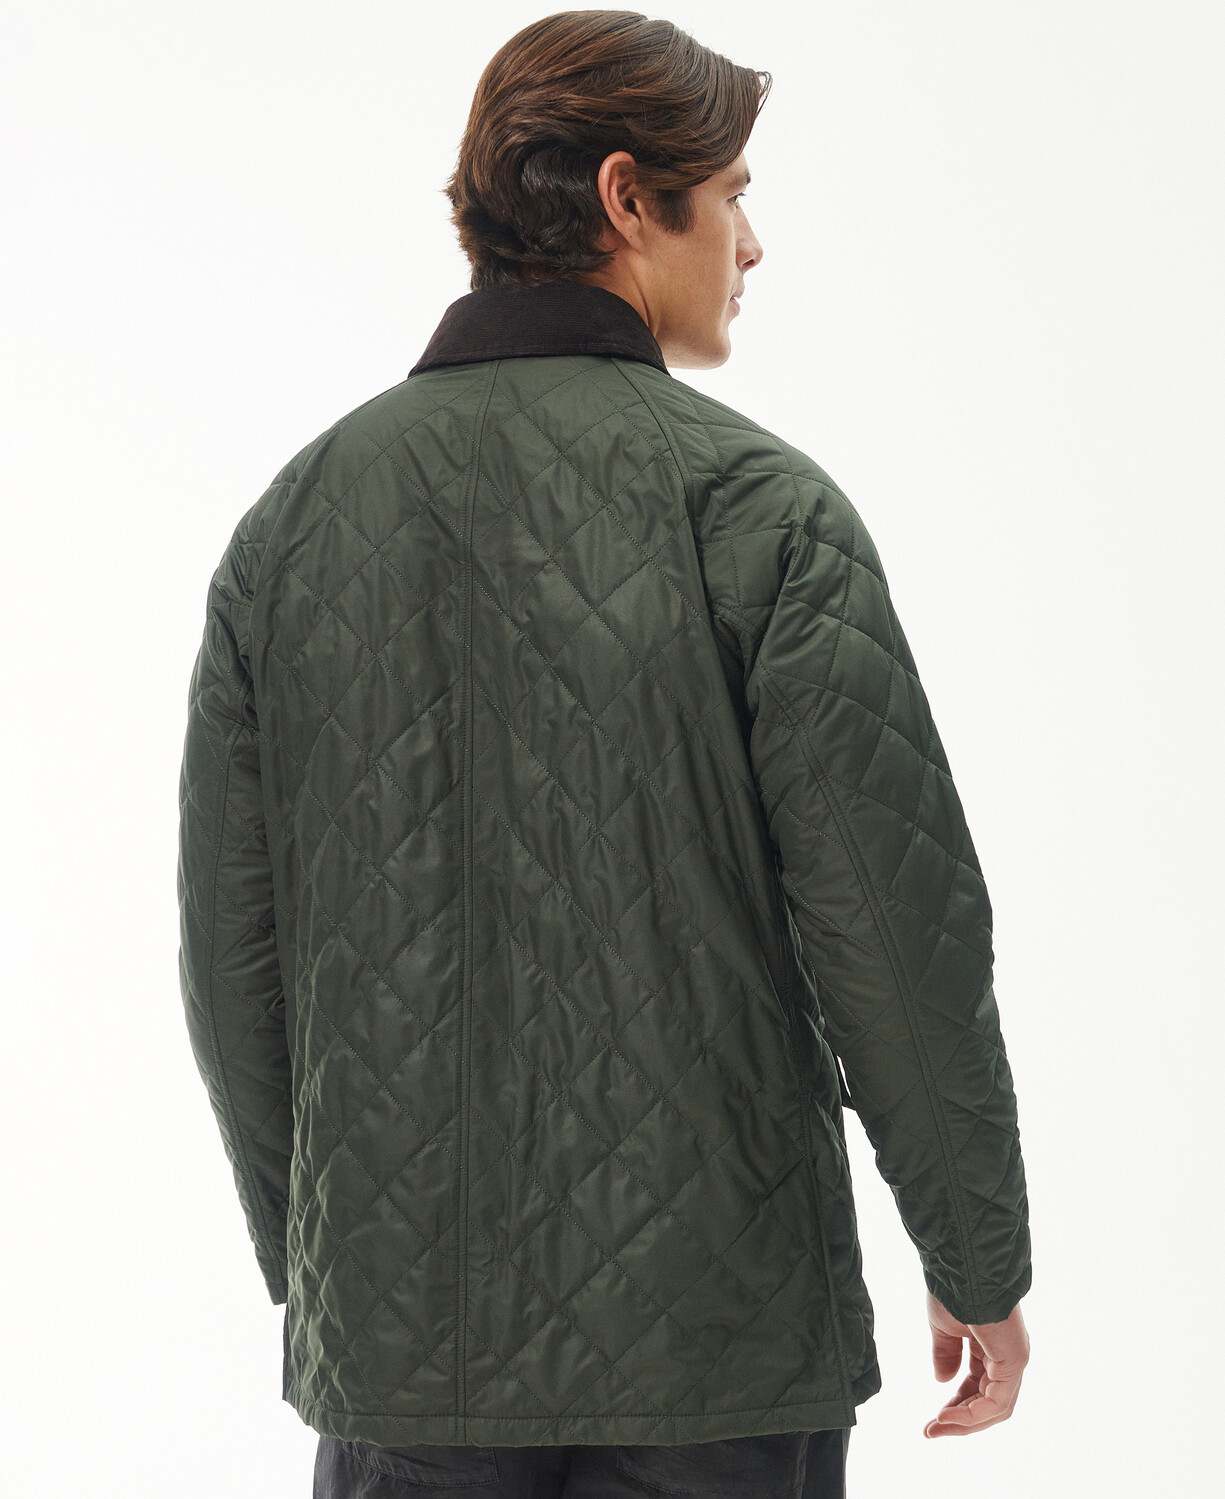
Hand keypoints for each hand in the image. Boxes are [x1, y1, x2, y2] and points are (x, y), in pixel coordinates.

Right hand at [923, 1290, 1028, 1437]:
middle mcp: (1006, 1356)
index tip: (932, 1419)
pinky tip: (947, 1416)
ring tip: (936, 1427)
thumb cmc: (953, 1291)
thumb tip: (943, 1380)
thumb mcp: (943, 1327)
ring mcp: (1013, 1360)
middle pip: (987, 1402)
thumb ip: (945, 1354)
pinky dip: (972, 1414)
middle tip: (931, 1430)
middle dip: (959, 1419)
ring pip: (994, 1408)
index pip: (976, 1386)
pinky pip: (996, 1402)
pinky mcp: (1014, 1362)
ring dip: (964, 1422)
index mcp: (991, 1346)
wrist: (963, 1269)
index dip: (955, 1404)